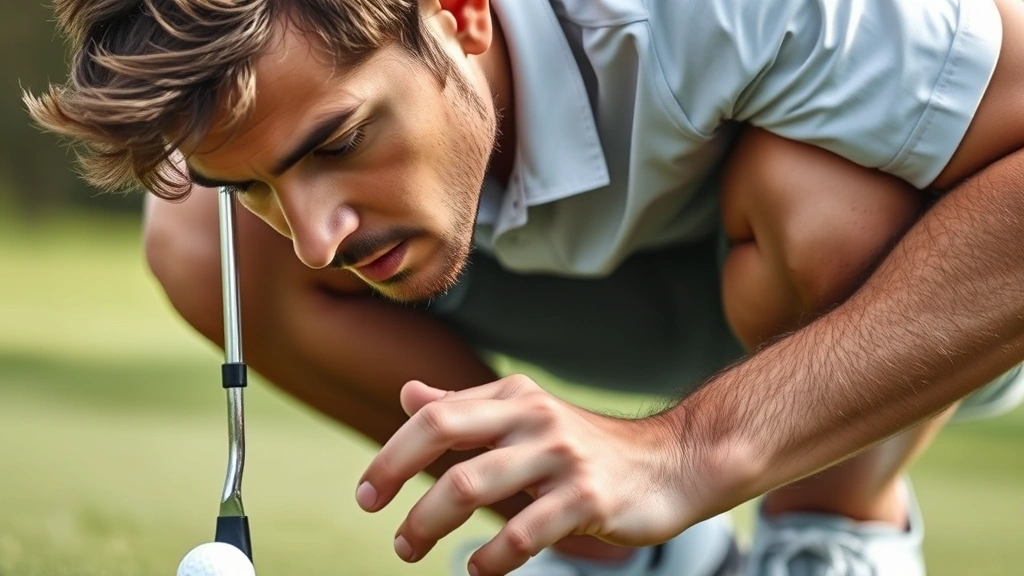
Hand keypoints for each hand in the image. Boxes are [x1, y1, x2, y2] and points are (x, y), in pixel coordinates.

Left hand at [356, 376, 692, 575]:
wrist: (673, 463)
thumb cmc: (589, 447)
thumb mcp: (528, 416)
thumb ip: (467, 408)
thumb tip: (408, 394)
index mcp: (515, 396)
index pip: (435, 416)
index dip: (392, 454)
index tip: (367, 494)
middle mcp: (534, 417)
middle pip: (443, 436)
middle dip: (397, 478)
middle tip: (384, 525)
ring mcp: (561, 457)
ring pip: (471, 484)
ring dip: (430, 524)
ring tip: (412, 550)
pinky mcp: (588, 498)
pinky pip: (522, 532)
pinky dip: (490, 557)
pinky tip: (478, 569)